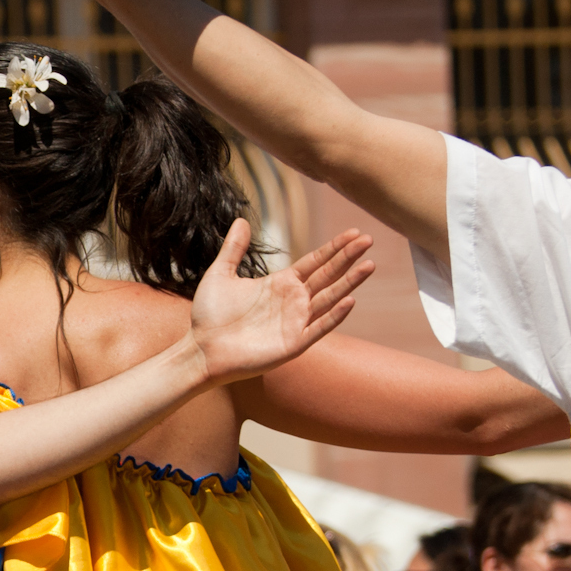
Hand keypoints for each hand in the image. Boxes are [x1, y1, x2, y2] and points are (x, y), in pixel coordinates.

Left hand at [184, 222, 372, 383]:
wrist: (200, 350)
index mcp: (281, 284)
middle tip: (369, 240)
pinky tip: (350, 300)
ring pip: (330, 298)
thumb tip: (241, 220)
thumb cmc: (209, 316)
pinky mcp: (293, 343)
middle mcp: (293, 301)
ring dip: (350, 283)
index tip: (354, 232)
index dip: (335, 247)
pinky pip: (319, 327)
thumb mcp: (221, 274)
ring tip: (370, 265)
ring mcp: (296, 322)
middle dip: (348, 258)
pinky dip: (335, 316)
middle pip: (328, 275)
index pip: (315, 261)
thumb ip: (234, 249)